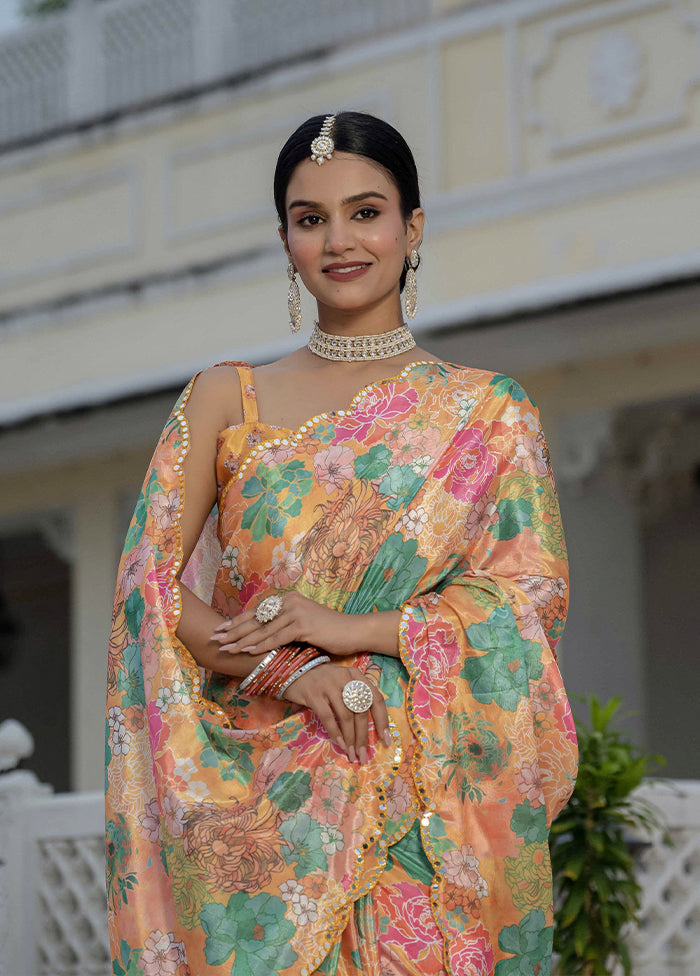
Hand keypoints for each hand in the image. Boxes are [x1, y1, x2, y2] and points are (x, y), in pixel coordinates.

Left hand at [209, 590, 373, 657]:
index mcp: (288, 599)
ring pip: (263, 629)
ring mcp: (296, 612)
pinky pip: (278, 637)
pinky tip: (249, 651)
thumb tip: (262, 635)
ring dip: (243, 640)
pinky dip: (262, 645)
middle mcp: (290, 602)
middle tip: (216, 638)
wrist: (352, 631)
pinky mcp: (304, 625)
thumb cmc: (328, 631)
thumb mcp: (303, 624)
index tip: (221, 630)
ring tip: (227, 648)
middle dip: (234, 630)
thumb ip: (284, 625)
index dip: (237, 621)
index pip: (257, 611)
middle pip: (256, 618)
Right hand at [282, 662, 391, 763]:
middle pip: (361, 711)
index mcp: (356, 675)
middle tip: (364, 755)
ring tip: (352, 754)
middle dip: (363, 737)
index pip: (375, 699)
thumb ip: (354, 696)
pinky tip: (339, 744)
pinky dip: (335, 733)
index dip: (382, 720)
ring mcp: (330, 685)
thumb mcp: (342, 682)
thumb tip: (368, 728)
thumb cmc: (322, 680)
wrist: (294, 670)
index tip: (385, 740)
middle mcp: (346, 678)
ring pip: (346, 717)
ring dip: (350, 739)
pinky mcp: (314, 694)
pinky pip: (328, 717)